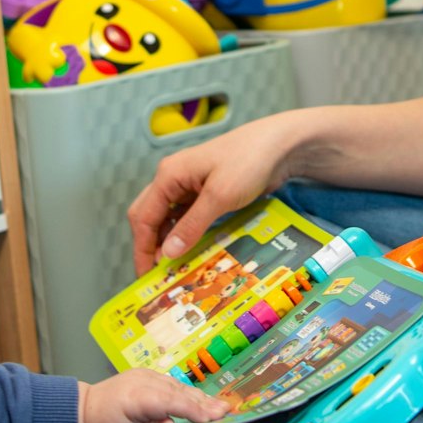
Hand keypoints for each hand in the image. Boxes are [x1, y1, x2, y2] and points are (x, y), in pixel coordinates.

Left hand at [77, 370, 229, 422]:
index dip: (195, 410)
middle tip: (227, 410)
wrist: (82, 412)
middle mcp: (143, 381)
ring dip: (200, 396)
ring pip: (178, 386)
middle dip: (205, 402)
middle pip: (180, 392)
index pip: (172, 402)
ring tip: (221, 406)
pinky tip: (201, 399)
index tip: (214, 417)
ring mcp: (145, 376)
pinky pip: (172, 383)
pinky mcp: (147, 376)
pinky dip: (187, 392)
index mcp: (137, 398)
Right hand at [126, 111, 309, 274]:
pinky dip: (187, 234)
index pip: (143, 217)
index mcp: (169, 175)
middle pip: (149, 217)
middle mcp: (173, 179)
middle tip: (160, 276)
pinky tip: (194, 251)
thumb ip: (191, 226)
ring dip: (170, 241)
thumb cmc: (248, 162)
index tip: (147, 278)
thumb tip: (167, 254)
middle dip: (150, 246)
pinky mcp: (206, 191)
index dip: (142, 249)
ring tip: (177, 269)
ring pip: (168, 218)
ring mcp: (190, 185)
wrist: (280, 145)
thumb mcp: (219, 197)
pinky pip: (188, 216)